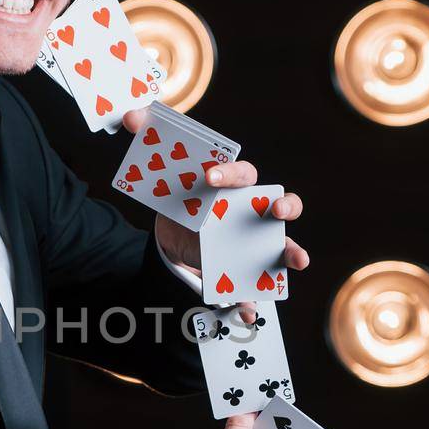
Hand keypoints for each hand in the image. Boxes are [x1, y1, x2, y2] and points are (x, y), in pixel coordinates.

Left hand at [122, 104, 307, 323]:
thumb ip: (148, 138)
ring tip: (298, 260)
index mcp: (234, 184)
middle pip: (282, 204)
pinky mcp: (244, 268)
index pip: (242, 172)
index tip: (210, 178)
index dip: (230, 172)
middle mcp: (252, 211)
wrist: (174, 234)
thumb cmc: (180, 194)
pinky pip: (254, 286)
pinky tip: (249, 312)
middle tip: (275, 211)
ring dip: (292, 253)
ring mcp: (254, 241)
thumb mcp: (163, 171)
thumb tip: (130, 116)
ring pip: (283, 246)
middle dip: (285, 205)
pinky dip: (252, 301)